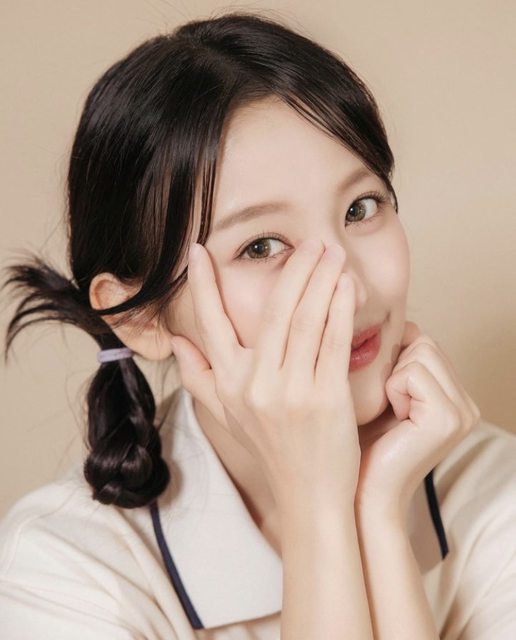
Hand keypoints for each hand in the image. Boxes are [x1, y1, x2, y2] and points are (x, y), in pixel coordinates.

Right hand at [170, 239, 359, 509]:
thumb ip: (200, 378)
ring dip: (320, 280)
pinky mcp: (325, 400)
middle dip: (292, 270)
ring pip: (304, 321)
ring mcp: (290, 392)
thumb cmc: (272, 451)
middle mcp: (254, 385)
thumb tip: (178, 343)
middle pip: (272, 312)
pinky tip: (346, 285)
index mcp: (229, 384)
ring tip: (331, 252)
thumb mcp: (228, 416)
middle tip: (308, 242)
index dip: (203, 285)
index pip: (210, 324)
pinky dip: (340, 309)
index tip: (199, 250)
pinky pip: (332, 343)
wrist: (310, 496)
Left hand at [355, 321, 480, 520]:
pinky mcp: (449, 418)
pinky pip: (412, 371)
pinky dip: (391, 390)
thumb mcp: (378, 392)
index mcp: (453, 395)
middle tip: (383, 405)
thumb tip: (387, 317)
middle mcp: (465, 402)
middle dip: (391, 365)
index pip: (422, 340)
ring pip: (418, 350)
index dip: (390, 356)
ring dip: (389, 378)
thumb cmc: (358, 442)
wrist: (358, 492)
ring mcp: (462, 411)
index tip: (378, 388)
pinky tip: (391, 420)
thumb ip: (392, 359)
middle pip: (422, 340)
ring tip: (386, 414)